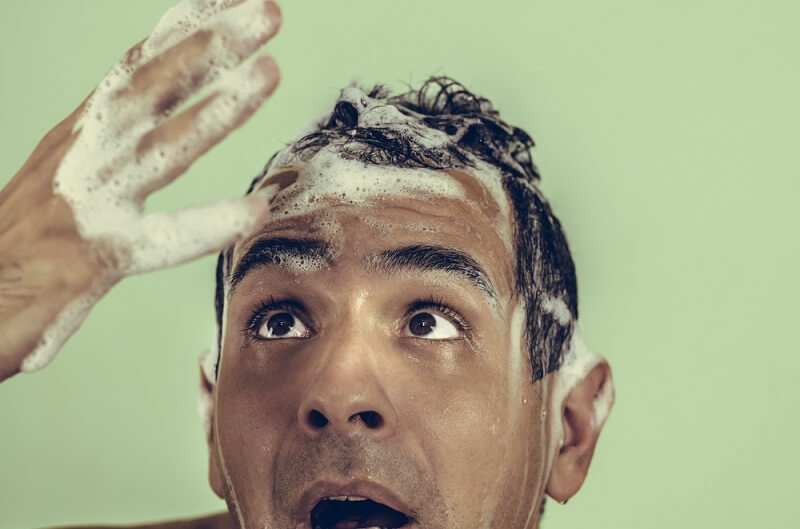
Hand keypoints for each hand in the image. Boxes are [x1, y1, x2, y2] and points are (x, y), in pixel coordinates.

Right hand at [0, 0, 280, 380]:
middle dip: (210, 45)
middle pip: (151, 86)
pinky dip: (205, 224)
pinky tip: (251, 211)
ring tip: (268, 73)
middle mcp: (83, 155)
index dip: (184, 27)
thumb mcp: (67, 172)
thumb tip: (151, 110)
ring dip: (216, 108)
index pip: (137, 67)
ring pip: (159, 146)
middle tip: (266, 12)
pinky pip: (158, 240)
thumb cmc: (25, 241)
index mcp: (81, 135)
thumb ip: (109, 141)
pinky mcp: (93, 257)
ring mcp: (87, 202)